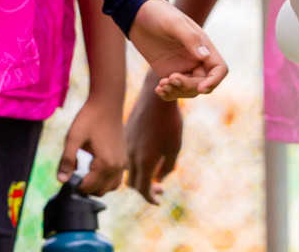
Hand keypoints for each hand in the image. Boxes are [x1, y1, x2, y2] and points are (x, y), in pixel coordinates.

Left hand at [59, 95, 125, 194]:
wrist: (107, 103)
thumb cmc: (89, 118)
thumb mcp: (73, 138)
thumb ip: (67, 160)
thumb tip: (61, 180)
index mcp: (105, 164)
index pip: (89, 187)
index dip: (76, 187)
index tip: (66, 181)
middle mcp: (118, 167)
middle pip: (101, 191)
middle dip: (87, 188)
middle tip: (73, 177)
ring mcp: (124, 164)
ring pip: (111, 187)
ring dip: (98, 186)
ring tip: (83, 175)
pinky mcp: (125, 159)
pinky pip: (117, 178)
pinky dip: (107, 180)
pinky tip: (95, 169)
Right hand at [125, 70, 182, 204]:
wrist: (155, 97)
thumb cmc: (169, 122)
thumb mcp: (174, 147)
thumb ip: (167, 167)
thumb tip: (159, 179)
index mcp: (144, 161)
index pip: (143, 189)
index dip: (151, 198)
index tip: (158, 201)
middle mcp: (131, 155)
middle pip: (132, 183)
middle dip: (144, 189)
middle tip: (158, 187)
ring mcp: (125, 145)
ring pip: (127, 170)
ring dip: (138, 176)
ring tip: (152, 172)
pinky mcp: (124, 135)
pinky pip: (126, 156)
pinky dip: (134, 163)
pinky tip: (146, 155)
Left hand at [127, 0, 226, 98]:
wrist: (138, 14)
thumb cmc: (159, 13)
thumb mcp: (174, 23)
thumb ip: (190, 38)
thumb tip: (204, 57)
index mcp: (204, 47)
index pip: (219, 69)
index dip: (214, 81)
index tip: (201, 88)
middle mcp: (196, 59)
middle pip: (203, 83)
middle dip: (189, 86)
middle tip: (170, 78)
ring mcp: (183, 67)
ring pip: (189, 89)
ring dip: (178, 91)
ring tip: (162, 84)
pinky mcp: (168, 71)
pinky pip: (174, 89)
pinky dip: (168, 94)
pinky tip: (158, 90)